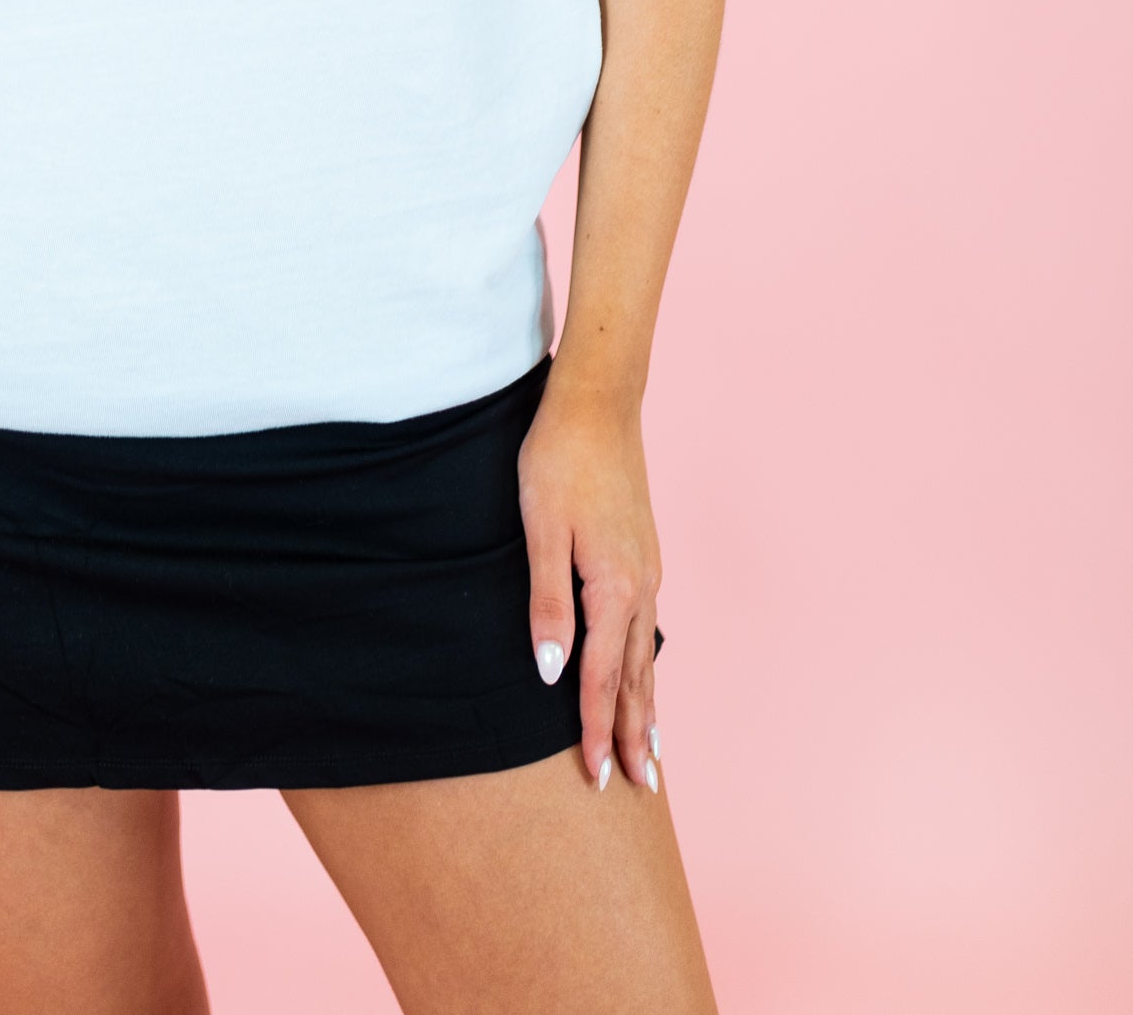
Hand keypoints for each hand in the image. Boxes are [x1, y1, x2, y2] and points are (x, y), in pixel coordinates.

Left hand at [517, 374, 661, 795]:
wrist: (597, 402)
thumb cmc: (558, 460)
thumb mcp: (539, 530)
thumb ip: (546, 603)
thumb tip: (551, 674)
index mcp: (613, 587)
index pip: (600, 677)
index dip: (594, 729)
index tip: (596, 777)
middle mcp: (640, 586)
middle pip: (636, 678)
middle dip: (634, 734)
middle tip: (640, 789)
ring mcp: (647, 569)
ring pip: (647, 655)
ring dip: (646, 706)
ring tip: (651, 751)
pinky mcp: (642, 554)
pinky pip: (647, 628)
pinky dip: (646, 666)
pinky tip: (642, 674)